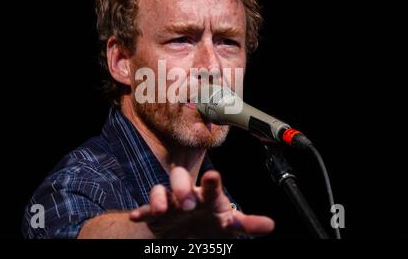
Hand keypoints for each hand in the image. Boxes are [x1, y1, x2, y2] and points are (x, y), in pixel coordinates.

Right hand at [129, 166, 273, 237]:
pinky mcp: (155, 213)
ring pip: (160, 190)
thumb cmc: (209, 222)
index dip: (211, 182)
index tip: (213, 176)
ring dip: (160, 198)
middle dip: (182, 187)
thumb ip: (247, 224)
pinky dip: (142, 211)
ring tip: (162, 209)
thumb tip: (271, 225)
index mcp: (207, 195)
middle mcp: (187, 194)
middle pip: (180, 178)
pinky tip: (136, 216)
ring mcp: (170, 202)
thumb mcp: (228, 225)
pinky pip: (146, 209)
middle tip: (188, 203)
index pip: (210, 185)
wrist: (185, 231)